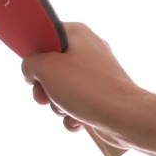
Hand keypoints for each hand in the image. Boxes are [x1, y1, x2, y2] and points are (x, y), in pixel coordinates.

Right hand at [21, 22, 148, 148]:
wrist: (125, 117)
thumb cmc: (86, 88)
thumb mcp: (45, 68)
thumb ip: (30, 64)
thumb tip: (33, 72)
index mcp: (77, 34)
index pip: (46, 36)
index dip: (35, 54)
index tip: (32, 70)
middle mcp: (90, 50)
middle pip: (52, 66)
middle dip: (44, 87)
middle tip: (44, 96)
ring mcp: (98, 75)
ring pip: (63, 89)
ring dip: (58, 104)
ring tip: (66, 109)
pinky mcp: (103, 96)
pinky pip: (78, 104)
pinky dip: (73, 115)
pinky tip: (78, 121)